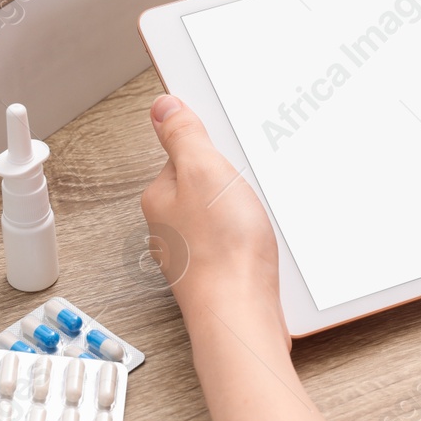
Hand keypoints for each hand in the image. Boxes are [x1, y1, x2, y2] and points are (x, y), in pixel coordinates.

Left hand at [139, 94, 366, 420]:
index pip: (180, 151)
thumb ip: (183, 135)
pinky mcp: (218, 270)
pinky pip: (232, 238)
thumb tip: (163, 106)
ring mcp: (193, 250)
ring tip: (256, 211)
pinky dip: (247, 234)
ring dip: (240, 207)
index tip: (229, 147)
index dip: (210, 145)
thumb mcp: (205, 171)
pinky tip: (260, 239)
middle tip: (248, 181)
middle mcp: (170, 224)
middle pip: (201, 182)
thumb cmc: (222, 252)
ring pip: (217, 212)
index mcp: (160, 195)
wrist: (241, 314)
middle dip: (228, 178)